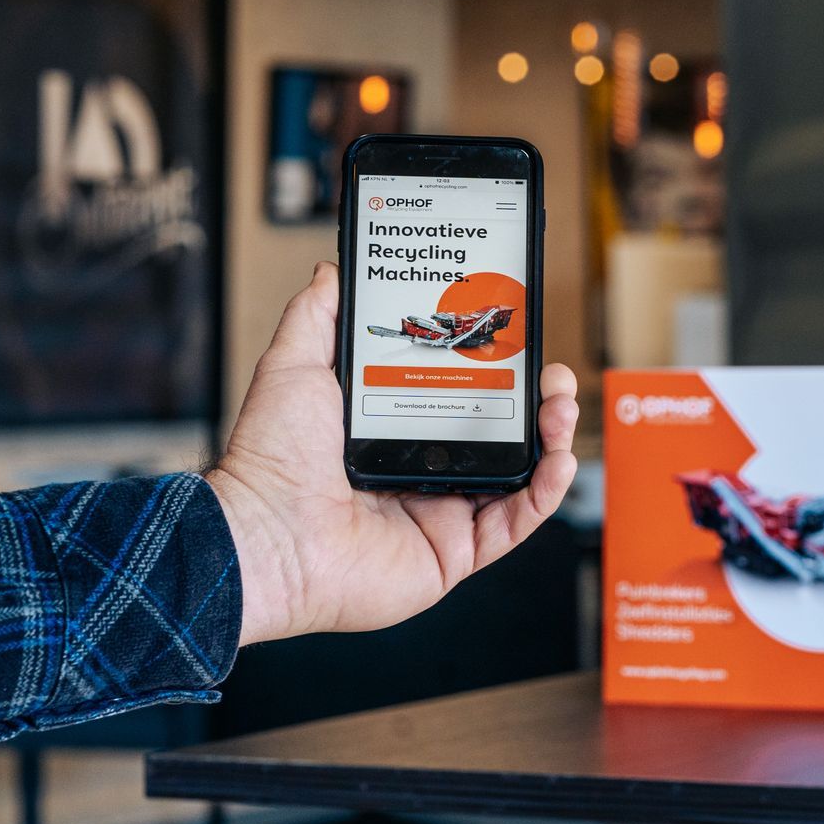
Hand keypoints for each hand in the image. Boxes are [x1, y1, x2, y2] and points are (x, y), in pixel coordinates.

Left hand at [205, 262, 579, 645]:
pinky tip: (560, 460)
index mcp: (392, 430)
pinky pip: (516, 523)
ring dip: (553, 437)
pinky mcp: (454, 553)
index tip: (515, 336)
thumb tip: (331, 270)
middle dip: (537, 398)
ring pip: (521, 474)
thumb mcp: (293, 367)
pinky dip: (547, 493)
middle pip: (503, 431)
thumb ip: (317, 316)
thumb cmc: (270, 460)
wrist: (262, 536)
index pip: (462, 392)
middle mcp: (423, 472)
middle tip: (550, 371)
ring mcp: (442, 513)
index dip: (496, 366)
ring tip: (561, 405)